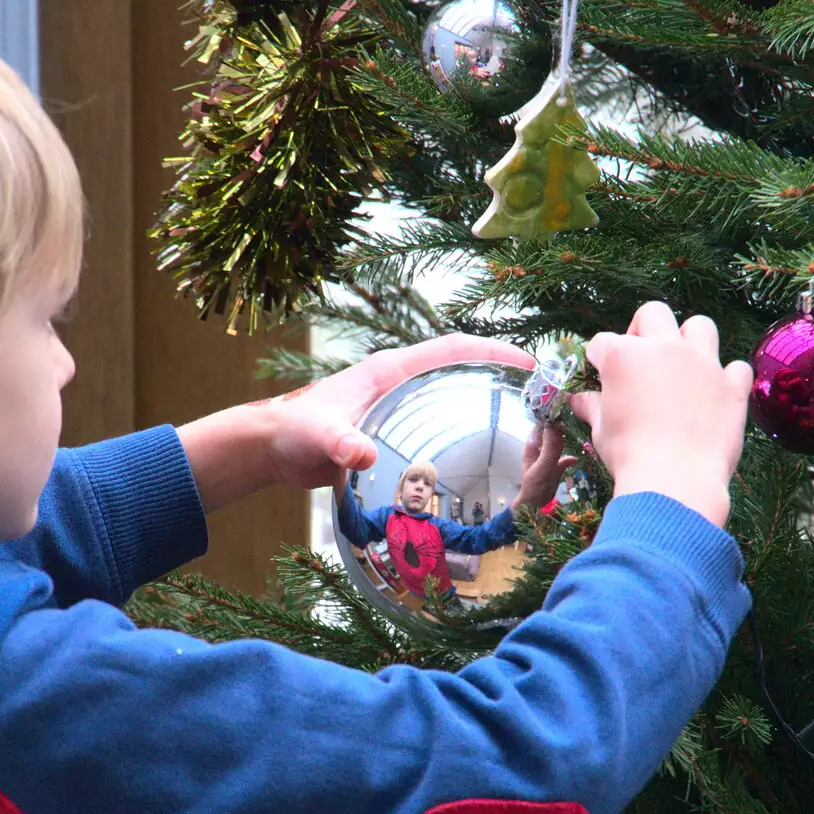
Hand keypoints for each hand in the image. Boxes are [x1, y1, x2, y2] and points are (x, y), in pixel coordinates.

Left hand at [264, 333, 534, 489]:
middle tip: (540, 398)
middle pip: (462, 369)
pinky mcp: (396, 430)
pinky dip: (464, 435)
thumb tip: (363, 453)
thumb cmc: (292, 432)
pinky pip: (440, 427)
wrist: (273, 450)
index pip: (452, 349)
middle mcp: (400, 382)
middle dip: (501, 375)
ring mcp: (400, 406)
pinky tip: (482, 465)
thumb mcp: (317, 436)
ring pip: (454, 398)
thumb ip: (340, 443)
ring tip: (525, 429)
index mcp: (390, 370)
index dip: (492, 350)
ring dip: (486, 405)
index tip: (528, 362)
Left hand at [510, 426, 577, 511]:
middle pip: (552, 432)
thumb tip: (555, 425)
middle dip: (563, 427)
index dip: (552, 418)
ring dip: (569, 440)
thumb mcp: (543, 467)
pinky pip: (565, 458)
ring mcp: (548, 458)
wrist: (535, 509)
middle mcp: (540, 449)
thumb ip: (550, 448)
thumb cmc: (534, 488)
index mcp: (532, 446)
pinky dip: (571, 457)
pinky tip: (578, 459)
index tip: (567, 413)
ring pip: (560, 443)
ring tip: (581, 434)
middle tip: (579, 422)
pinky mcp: (556, 467)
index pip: (542, 425)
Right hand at [568, 302, 751, 526]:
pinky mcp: (731, 386)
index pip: (602, 341)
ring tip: (682, 366)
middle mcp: (664, 349)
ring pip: (700, 326)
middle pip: (653, 313)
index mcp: (624, 356)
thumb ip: (593, 407)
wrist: (675, 482)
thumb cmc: (629, 456)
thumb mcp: (601, 430)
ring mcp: (703, 363)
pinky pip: (736, 367)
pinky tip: (715, 394)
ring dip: (690, 341)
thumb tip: (578, 400)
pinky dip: (727, 377)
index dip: (598, 357)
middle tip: (641, 358)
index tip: (600, 373)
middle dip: (643, 329)